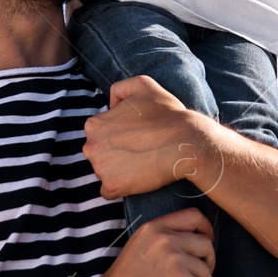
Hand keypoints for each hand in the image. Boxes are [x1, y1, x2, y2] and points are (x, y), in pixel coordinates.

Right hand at [77, 207, 214, 276]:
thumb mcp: (138, 247)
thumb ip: (162, 238)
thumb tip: (193, 239)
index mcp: (154, 228)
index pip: (193, 216)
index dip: (206, 229)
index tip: (207, 241)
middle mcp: (165, 239)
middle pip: (206, 243)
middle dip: (208, 261)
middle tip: (201, 276)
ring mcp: (174, 260)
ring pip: (206, 269)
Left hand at [82, 77, 215, 199]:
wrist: (186, 142)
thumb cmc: (167, 114)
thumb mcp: (143, 85)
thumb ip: (119, 88)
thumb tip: (110, 104)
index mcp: (94, 124)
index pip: (98, 135)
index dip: (118, 136)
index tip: (135, 137)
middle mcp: (91, 146)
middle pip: (98, 155)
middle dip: (114, 154)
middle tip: (139, 150)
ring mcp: (100, 168)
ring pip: (103, 172)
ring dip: (118, 170)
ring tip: (141, 162)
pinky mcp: (112, 186)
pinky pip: (109, 191)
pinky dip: (121, 188)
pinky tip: (138, 177)